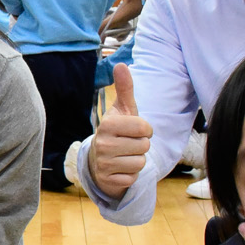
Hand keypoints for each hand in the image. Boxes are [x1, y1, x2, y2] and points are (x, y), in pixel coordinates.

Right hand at [85, 64, 152, 196]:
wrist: (98, 160)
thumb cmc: (117, 131)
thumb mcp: (122, 109)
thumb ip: (124, 88)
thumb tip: (121, 64)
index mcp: (107, 124)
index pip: (144, 128)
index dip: (146, 130)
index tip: (136, 130)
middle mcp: (103, 144)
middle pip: (144, 146)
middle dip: (141, 145)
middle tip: (129, 143)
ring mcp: (104, 163)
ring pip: (140, 163)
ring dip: (137, 160)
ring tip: (126, 155)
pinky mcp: (108, 180)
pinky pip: (133, 178)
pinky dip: (131, 174)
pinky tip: (121, 168)